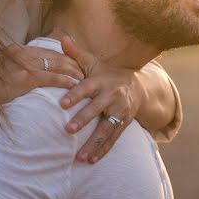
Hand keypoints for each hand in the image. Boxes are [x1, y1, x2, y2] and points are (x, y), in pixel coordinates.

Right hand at [0, 44, 85, 119]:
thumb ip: (10, 65)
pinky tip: (74, 85)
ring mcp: (23, 64)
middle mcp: (21, 52)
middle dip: (71, 62)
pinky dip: (65, 80)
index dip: (61, 56)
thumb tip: (19, 70)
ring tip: (84, 78)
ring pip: (56, 64)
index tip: (72, 62)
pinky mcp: (24, 78)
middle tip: (85, 69)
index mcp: (14, 49)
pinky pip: (51, 77)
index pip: (44, 50)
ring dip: (72, 71)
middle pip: (54, 55)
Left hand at [58, 36, 140, 163]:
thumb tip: (62, 38)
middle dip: (83, 120)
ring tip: (80, 156)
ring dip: (94, 143)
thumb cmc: (106, 73)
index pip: (86, 88)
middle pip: (97, 109)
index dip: (74, 95)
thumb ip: (75, 54)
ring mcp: (120, 112)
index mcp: (102, 81)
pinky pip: (113, 139)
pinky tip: (91, 160)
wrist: (136, 86)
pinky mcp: (124, 124)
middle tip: (68, 130)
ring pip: (107, 129)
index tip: (61, 104)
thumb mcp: (93, 63)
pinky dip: (103, 150)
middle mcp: (112, 96)